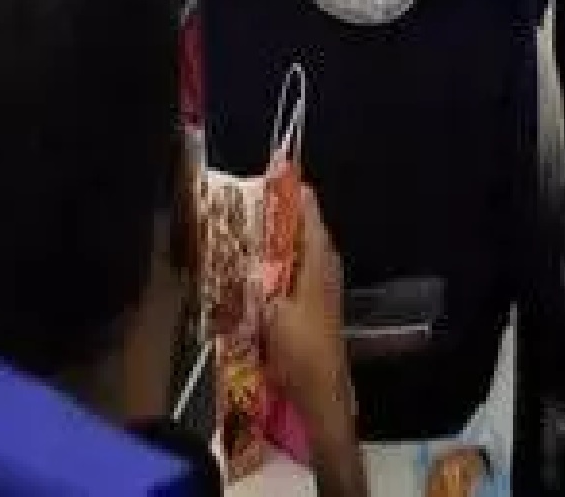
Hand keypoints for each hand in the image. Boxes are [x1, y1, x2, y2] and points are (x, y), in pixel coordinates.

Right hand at [261, 191, 354, 446]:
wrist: (322, 391)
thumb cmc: (301, 348)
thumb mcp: (272, 312)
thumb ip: (256, 283)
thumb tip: (240, 260)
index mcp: (319, 258)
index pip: (309, 210)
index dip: (291, 190)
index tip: (268, 173)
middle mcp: (325, 264)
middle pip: (302, 228)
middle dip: (276, 215)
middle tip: (244, 205)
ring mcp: (322, 284)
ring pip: (297, 250)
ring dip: (275, 241)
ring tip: (243, 233)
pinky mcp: (315, 303)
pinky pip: (295, 271)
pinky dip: (278, 265)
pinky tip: (254, 272)